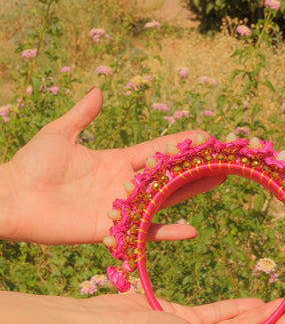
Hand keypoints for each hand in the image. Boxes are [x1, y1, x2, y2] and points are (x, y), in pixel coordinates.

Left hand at [2, 87, 222, 244]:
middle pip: (168, 175)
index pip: (156, 151)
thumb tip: (97, 90)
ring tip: (218, 182)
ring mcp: (119, 208)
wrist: (11, 197)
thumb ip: (82, 115)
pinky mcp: (110, 229)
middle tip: (224, 162)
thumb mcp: (59, 133)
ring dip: (191, 192)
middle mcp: (123, 184)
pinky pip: (144, 232)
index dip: (181, 145)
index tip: (207, 138)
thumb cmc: (31, 164)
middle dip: (195, 168)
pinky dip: (167, 232)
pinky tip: (192, 229)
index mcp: (115, 161)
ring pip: (163, 200)